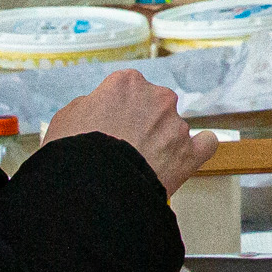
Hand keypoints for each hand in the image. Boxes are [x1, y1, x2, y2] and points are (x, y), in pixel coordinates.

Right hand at [46, 70, 219, 194]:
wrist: (92, 188)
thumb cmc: (75, 152)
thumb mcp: (66, 118)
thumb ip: (89, 106)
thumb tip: (97, 109)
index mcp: (127, 83)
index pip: (128, 88)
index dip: (117, 108)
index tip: (112, 123)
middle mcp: (157, 98)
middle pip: (154, 105)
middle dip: (143, 122)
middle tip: (124, 146)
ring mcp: (176, 126)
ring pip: (173, 128)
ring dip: (161, 142)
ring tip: (140, 165)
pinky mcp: (188, 154)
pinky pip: (205, 144)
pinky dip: (199, 148)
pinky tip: (189, 154)